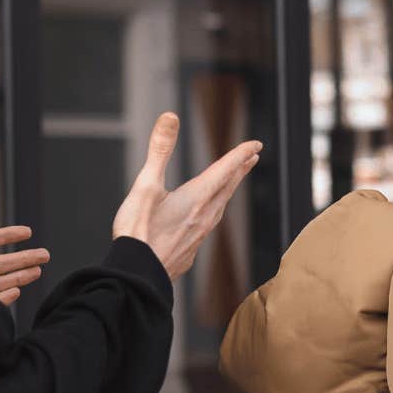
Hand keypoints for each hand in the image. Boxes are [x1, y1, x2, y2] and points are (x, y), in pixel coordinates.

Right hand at [111, 113, 263, 279]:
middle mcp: (204, 216)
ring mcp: (199, 236)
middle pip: (228, 188)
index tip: (255, 145)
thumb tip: (170, 118)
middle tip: (251, 158)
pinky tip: (207, 218)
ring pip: (221, 207)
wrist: (137, 274)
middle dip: (239, 170)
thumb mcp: (145, 184)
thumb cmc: (138, 231)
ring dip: (229, 191)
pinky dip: (214, 212)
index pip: (225, 169)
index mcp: (196, 197)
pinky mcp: (189, 250)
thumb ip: (159, 149)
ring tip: (232, 183)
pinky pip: (209, 225)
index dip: (240, 154)